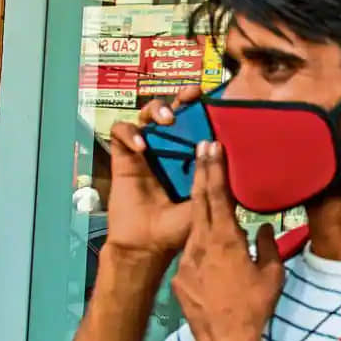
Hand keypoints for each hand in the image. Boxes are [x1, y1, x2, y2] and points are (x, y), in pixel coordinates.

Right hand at [105, 86, 202, 256]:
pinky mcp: (123, 157)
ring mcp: (144, 150)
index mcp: (189, 155)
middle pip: (171, 110)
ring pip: (146, 114)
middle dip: (180, 97)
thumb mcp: (203, 200)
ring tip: (167, 120)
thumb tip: (219, 146)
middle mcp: (167, 148)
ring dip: (157, 109)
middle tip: (190, 95)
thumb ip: (212, 177)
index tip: (209, 95)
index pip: (195, 121)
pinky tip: (142, 147)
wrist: (148, 245)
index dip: (201, 106)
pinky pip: (121, 131)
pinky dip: (130, 132)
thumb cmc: (178, 227)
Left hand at [171, 141, 283, 340]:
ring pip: (194, 229)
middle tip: (201, 149)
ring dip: (200, 211)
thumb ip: (269, 247)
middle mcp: (202, 244)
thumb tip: (265, 230)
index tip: (211, 147)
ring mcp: (187, 261)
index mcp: (226, 240)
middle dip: (201, 174)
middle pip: (199, 202)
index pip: (218, 197)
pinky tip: (209, 255)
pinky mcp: (180, 278)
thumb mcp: (271, 275)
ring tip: (206, 198)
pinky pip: (191, 255)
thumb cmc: (254, 307)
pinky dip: (200, 248)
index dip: (214, 170)